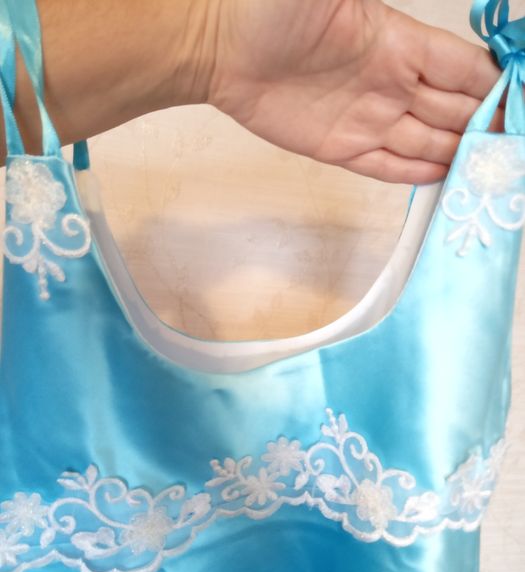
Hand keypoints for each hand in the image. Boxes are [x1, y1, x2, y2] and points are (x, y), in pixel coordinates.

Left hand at [207, 0, 502, 183]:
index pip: (463, 68)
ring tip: (489, 176)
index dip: (495, 86)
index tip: (517, 105)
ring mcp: (367, 118)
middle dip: (485, 127)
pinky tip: (444, 181)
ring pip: (426, 142)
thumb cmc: (271, 10)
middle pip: (453, 110)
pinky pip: (388, 165)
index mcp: (399, 43)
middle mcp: (391, 84)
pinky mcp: (341, 148)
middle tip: (508, 152)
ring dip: (457, 156)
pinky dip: (416, 174)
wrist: (222, 48)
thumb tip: (406, 4)